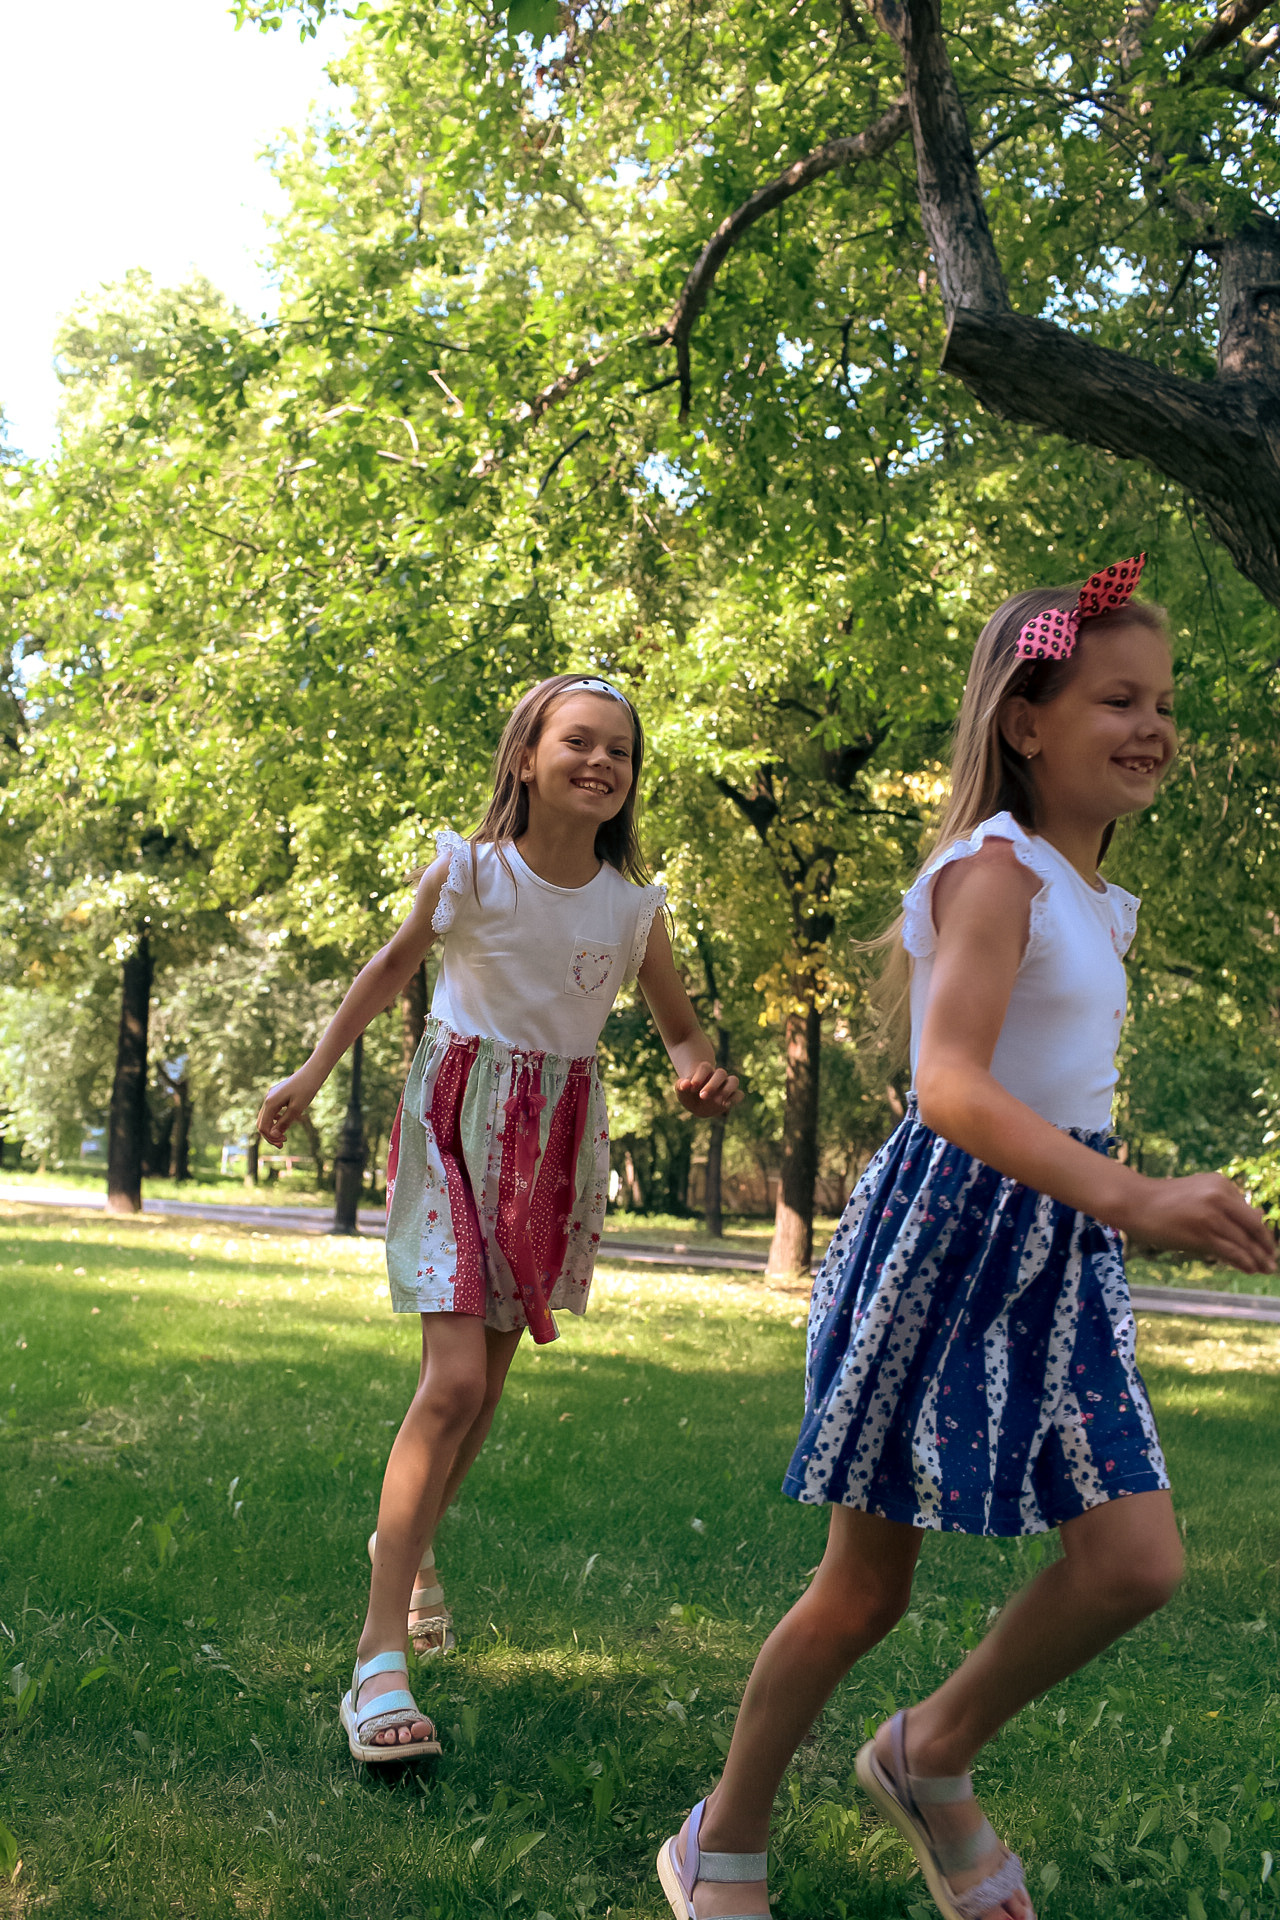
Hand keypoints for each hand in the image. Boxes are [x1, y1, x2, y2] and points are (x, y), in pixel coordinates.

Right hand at [257, 1070, 319, 1147]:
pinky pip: (271, 1111)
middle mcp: (268, 1099)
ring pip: (266, 1117)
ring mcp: (271, 1096)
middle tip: (283, 1144)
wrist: (313, 1072)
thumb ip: (284, 1123)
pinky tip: (284, 1123)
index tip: (284, 1142)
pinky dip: (275, 1120)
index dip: (271, 1138)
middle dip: (270, 1135)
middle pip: (262, 1123)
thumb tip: (273, 1136)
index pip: (263, 1126)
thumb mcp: (297, 1109)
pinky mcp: (276, 1094)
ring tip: (284, 1137)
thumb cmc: (307, 1089)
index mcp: (270, 1102)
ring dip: (272, 1128)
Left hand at [675, 1062, 742, 1117]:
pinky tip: (725, 1105)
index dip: (699, 1076)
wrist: (696, 1104)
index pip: (705, 1067)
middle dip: (712, 1085)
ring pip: (734, 1081)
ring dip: (727, 1090)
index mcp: (704, 1071)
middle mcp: (717, 1076)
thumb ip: (681, 1086)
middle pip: (721, 1073)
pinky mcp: (732, 1096)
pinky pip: (739, 1094)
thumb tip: (685, 1084)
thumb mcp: (681, 1090)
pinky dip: (734, 1099)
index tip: (692, 1087)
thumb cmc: (688, 1093)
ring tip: (717, 1101)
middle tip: (702, 1096)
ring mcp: (726, 1085)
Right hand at [1121, 1172, 1275, 1273]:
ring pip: (1244, 1241)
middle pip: (1253, 1226)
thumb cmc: (1164, 1200)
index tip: (1267, 1246)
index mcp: (1221, 1184)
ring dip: (1258, 1258)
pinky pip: (1231, 1251)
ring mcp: (1211, 1214)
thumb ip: (1227, 1204)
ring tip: (1265, 1269)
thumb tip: (1260, 1215)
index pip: (1249, 1212)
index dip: (1260, 1232)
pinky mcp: (1202, 1232)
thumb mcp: (1200, 1194)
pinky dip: (1244, 1261)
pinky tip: (1250, 1268)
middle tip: (1273, 1260)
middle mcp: (1220, 1196)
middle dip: (1266, 1246)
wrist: (1134, 1201)